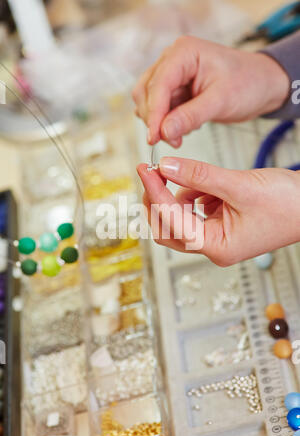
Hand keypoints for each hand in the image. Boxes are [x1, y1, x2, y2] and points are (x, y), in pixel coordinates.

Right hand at [133, 36, 289, 146]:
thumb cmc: (248, 83)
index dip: (153, 113)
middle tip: (172, 140)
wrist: (261, 85)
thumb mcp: (220, 101)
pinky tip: (183, 128)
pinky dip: (166, 123)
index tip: (154, 138)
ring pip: (148, 102)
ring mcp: (171, 75)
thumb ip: (190, 116)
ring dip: (159, 123)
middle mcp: (172, 60)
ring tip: (180, 135)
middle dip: (155, 119)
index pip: (158, 85)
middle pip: (146, 93)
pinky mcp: (174, 90)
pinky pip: (159, 109)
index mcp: (183, 53)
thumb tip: (163, 132)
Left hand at [137, 157, 299, 265]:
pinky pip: (195, 209)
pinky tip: (206, 183)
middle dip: (158, 199)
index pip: (172, 222)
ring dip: (179, 194)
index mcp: (217, 247)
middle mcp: (213, 246)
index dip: (155, 193)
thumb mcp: (240, 185)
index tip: (145, 170)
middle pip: (168, 228)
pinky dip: (195, 193)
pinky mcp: (221, 224)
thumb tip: (166, 167)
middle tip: (153, 172)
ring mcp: (217, 236)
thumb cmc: (289, 205)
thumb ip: (200, 175)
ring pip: (180, 217)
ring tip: (196, 176)